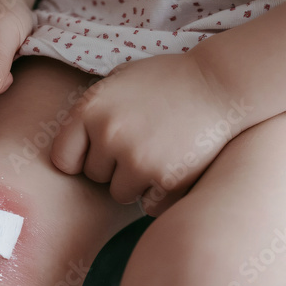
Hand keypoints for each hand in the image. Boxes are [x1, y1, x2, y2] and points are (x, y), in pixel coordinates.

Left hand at [51, 52, 253, 214]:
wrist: (222, 82)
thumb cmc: (169, 80)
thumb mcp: (120, 80)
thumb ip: (93, 110)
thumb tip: (69, 145)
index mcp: (90, 109)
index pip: (63, 158)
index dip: (80, 158)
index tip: (99, 152)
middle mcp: (108, 135)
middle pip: (95, 177)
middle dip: (115, 166)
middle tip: (144, 142)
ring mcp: (137, 159)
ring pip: (121, 194)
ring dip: (138, 182)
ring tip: (162, 151)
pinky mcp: (166, 180)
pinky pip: (150, 205)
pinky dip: (163, 194)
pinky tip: (178, 165)